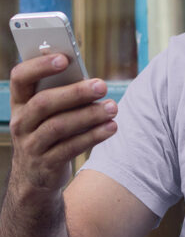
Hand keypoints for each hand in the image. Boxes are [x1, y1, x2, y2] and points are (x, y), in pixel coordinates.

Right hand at [9, 54, 117, 194]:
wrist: (35, 178)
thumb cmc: (48, 134)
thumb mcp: (48, 115)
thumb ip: (62, 97)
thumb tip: (91, 81)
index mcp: (19, 103)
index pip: (20, 77)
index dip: (39, 66)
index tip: (65, 58)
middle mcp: (21, 122)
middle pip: (43, 103)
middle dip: (74, 92)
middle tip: (102, 85)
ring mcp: (31, 145)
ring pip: (58, 126)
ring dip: (89, 115)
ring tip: (112, 108)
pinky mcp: (46, 164)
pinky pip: (70, 148)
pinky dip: (93, 136)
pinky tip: (111, 127)